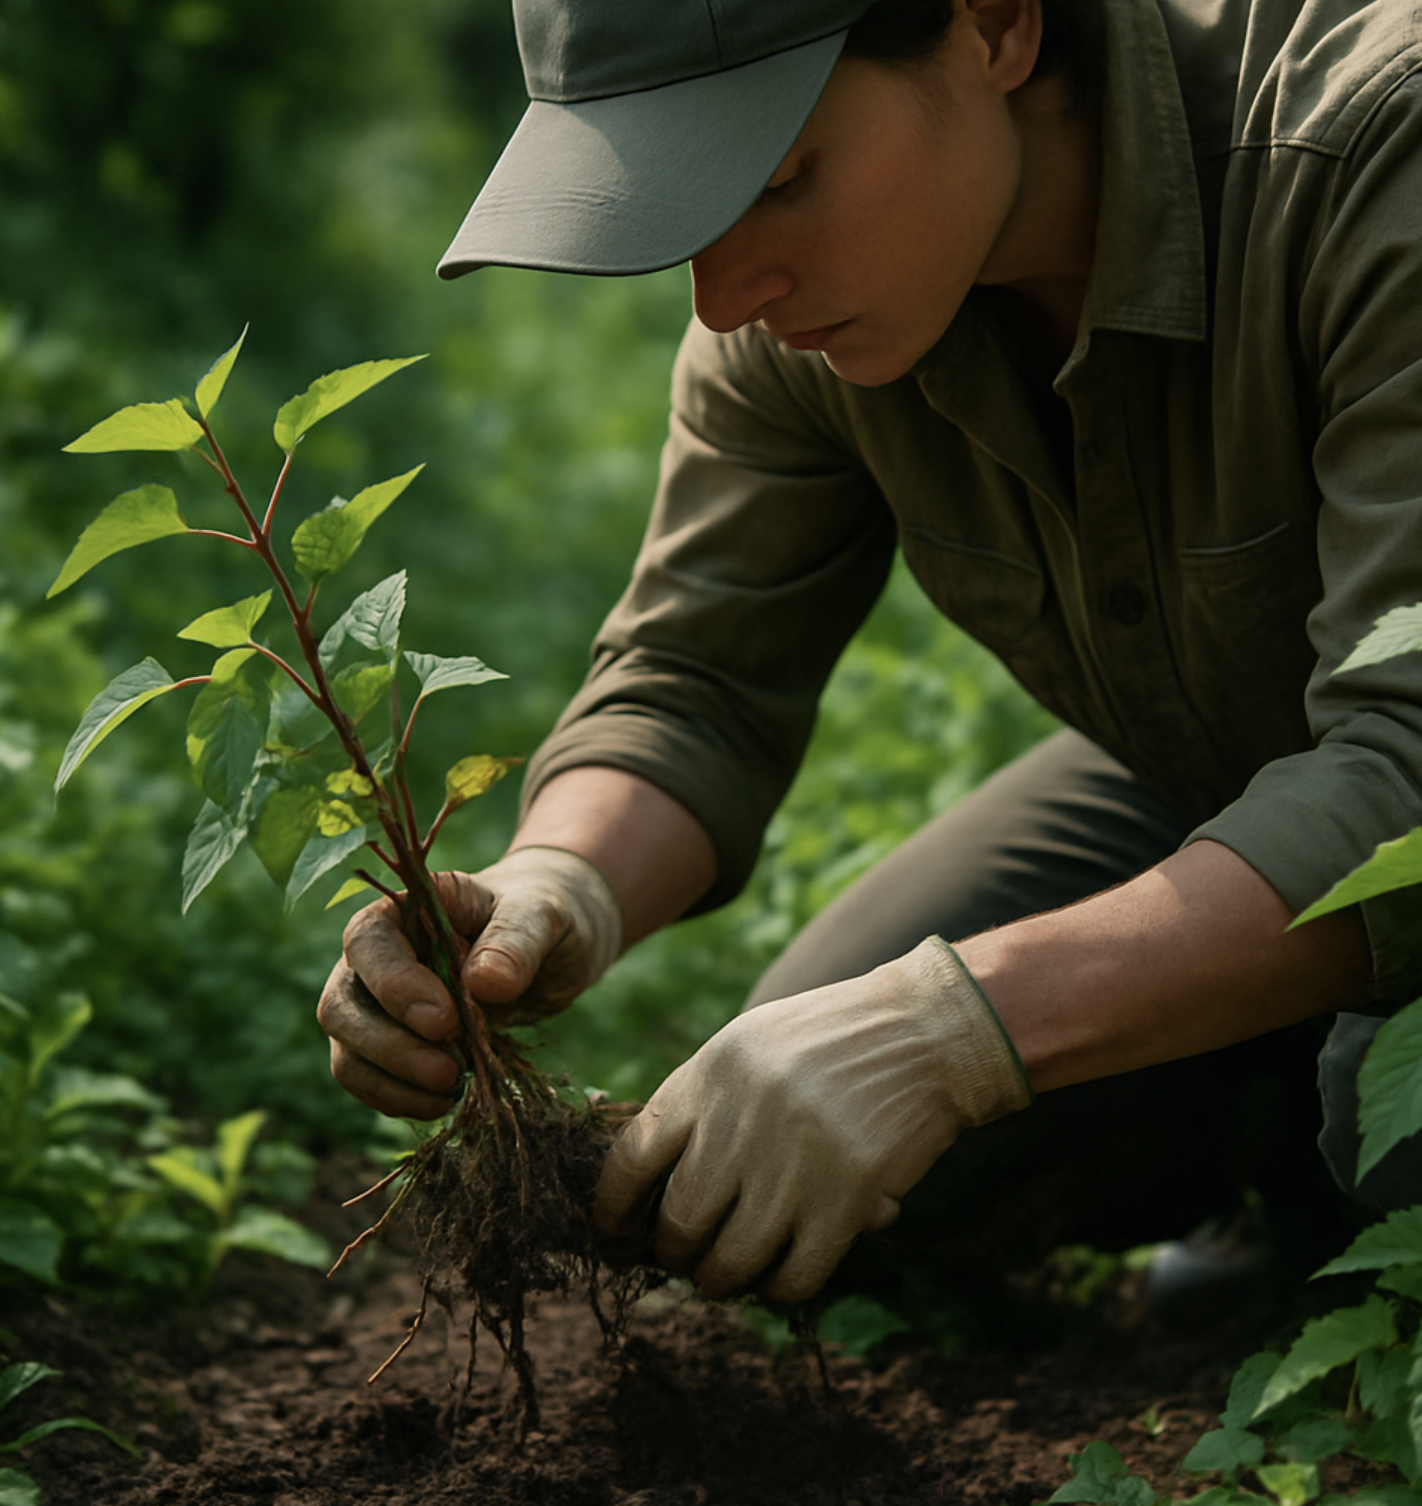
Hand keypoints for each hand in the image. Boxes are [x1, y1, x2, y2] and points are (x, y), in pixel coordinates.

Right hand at [316, 846, 622, 1117]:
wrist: (551, 943)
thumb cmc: (541, 914)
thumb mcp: (543, 916)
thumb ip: (515, 941)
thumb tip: (483, 983)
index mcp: (404, 908)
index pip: (369, 942)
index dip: (396, 986)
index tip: (444, 1021)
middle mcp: (375, 955)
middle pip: (341, 1005)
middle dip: (389, 1047)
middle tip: (447, 1072)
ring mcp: (375, 1003)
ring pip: (347, 1050)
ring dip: (390, 1081)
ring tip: (449, 1091)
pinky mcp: (390, 1044)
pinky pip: (369, 1079)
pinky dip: (398, 1098)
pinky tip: (443, 1103)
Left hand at [592, 937, 1031, 1301]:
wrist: (927, 1032)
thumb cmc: (830, 1042)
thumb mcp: (751, 1045)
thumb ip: (702, 1103)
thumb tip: (650, 1188)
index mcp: (711, 1071)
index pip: (632, 1155)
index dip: (612, 1208)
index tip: (613, 1234)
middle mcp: (744, 1116)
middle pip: (679, 1220)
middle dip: (674, 1254)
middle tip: (685, 1259)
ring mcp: (795, 1159)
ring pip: (730, 1261)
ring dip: (723, 1281)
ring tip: (727, 1278)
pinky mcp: (847, 1196)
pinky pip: (793, 1276)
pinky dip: (780, 1289)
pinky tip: (781, 1278)